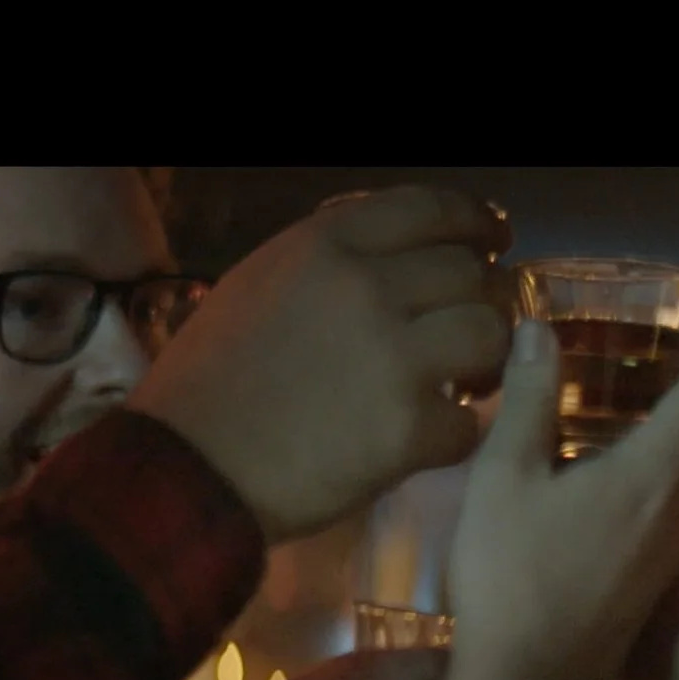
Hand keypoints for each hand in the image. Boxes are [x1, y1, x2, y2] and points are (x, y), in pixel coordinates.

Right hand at [125, 185, 512, 542]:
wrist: (186, 470)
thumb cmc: (205, 383)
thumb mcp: (257, 285)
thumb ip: (328, 263)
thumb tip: (392, 260)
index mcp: (326, 244)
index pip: (432, 209)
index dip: (476, 223)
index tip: (492, 241)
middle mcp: (369, 288)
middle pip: (471, 273)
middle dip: (483, 301)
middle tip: (473, 327)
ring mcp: (394, 359)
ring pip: (489, 335)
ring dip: (486, 359)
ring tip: (466, 381)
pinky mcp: (408, 430)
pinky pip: (470, 421)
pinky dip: (457, 433)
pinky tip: (431, 440)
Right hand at [443, 319, 678, 679]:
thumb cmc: (512, 573)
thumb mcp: (504, 475)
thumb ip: (527, 399)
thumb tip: (540, 331)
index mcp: (654, 469)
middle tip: (653, 374)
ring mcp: (673, 552)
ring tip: (635, 423)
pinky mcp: (656, 585)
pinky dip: (666, 483)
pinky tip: (617, 489)